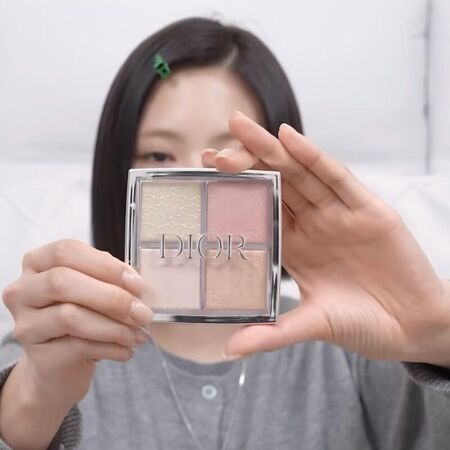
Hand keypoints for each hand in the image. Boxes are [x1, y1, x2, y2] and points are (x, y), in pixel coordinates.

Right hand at [1, 240, 152, 406]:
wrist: (61, 365)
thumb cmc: (81, 315)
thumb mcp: (93, 289)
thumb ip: (110, 279)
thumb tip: (137, 285)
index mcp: (38, 263)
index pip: (67, 251)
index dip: (106, 265)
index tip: (138, 284)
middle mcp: (23, 290)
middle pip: (63, 282)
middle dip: (112, 298)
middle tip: (144, 313)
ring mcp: (26, 324)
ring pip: (69, 317)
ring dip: (115, 327)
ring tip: (139, 334)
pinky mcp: (37, 356)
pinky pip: (77, 347)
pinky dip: (111, 348)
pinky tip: (127, 350)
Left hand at [203, 111, 449, 365]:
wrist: (414, 329)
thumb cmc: (365, 324)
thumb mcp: (314, 325)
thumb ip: (274, 332)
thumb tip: (230, 348)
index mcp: (295, 245)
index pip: (258, 209)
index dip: (233, 192)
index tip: (204, 177)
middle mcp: (313, 224)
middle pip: (274, 184)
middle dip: (245, 164)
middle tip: (213, 151)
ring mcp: (339, 214)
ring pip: (300, 174)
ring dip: (271, 150)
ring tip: (242, 129)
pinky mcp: (368, 209)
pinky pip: (336, 178)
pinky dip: (313, 157)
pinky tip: (289, 138)